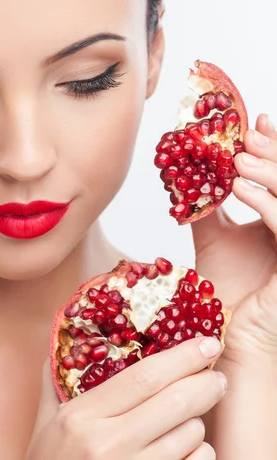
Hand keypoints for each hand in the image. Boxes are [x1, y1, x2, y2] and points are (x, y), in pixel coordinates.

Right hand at [8, 338, 225, 459]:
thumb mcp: (46, 422)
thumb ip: (55, 378)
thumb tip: (66, 340)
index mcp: (82, 417)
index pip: (144, 376)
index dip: (181, 356)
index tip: (205, 342)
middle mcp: (109, 446)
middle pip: (175, 400)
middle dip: (205, 381)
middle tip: (215, 373)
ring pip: (190, 433)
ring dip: (197, 418)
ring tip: (186, 416)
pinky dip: (202, 452)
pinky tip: (188, 447)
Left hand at [191, 113, 276, 360]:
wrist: (226, 338)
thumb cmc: (226, 294)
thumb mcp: (215, 239)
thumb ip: (210, 209)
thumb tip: (190, 174)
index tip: (257, 121)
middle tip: (249, 133)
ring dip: (272, 172)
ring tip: (237, 158)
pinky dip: (267, 202)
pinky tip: (238, 188)